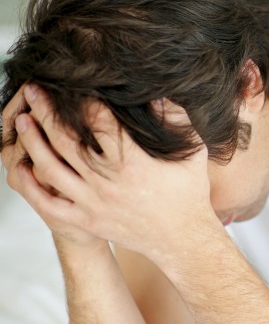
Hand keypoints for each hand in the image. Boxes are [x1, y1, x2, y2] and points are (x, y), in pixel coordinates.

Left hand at [2, 83, 219, 265]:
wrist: (182, 238)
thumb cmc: (189, 191)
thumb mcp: (193, 150)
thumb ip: (176, 117)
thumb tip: (155, 91)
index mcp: (133, 163)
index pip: (98, 122)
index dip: (83, 100)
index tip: (74, 85)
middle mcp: (108, 183)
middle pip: (65, 140)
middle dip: (46, 111)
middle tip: (34, 91)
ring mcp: (93, 204)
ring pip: (51, 168)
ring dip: (33, 141)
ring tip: (23, 121)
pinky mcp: (85, 220)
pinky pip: (48, 203)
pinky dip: (30, 185)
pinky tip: (21, 167)